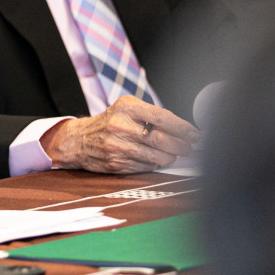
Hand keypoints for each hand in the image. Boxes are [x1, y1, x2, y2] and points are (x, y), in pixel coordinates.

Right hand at [40, 96, 198, 173]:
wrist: (79, 140)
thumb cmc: (109, 122)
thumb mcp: (126, 108)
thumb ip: (151, 114)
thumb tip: (183, 128)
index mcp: (125, 108)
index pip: (162, 117)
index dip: (183, 127)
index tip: (195, 134)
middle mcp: (120, 126)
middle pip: (162, 139)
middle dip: (182, 145)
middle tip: (190, 147)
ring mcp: (117, 147)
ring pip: (157, 156)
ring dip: (171, 156)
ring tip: (174, 153)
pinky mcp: (116, 164)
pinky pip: (146, 167)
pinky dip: (156, 164)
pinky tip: (156, 159)